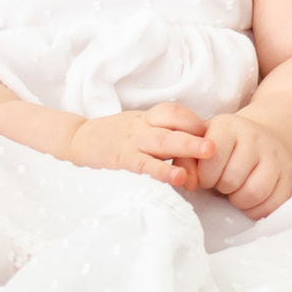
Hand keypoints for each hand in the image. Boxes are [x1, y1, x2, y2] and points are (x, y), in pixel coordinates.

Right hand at [63, 103, 211, 187]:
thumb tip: (195, 146)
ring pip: (163, 142)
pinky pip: (144, 164)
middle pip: (174, 124)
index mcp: (147, 118)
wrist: (76, 141)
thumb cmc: (114, 138)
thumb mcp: (138, 129)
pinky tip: (176, 179)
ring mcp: (132, 142)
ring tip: (207, 155)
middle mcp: (142, 127)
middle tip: (215, 146)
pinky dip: (160, 171)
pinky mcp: (121, 159)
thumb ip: (161, 134)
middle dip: (196, 135)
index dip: (193, 122)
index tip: (209, 136)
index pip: (175, 112)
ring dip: (186, 148)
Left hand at [190, 113, 291, 218]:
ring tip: (234, 191)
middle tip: (221, 184)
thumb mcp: (200, 145)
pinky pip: (273, 204)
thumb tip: (186, 182)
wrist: (260, 136)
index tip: (206, 177)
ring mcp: (275, 155)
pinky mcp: (289, 175)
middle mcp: (254, 137)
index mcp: (228, 127)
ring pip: (254, 192)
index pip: (212, 158)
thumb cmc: (222, 146)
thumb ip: (186, 161)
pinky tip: (249, 200)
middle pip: (232, 179)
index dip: (205, 176)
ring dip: (239, 200)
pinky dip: (257, 209)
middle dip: (222, 188)